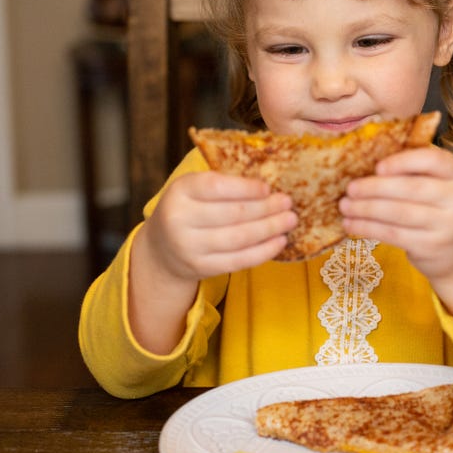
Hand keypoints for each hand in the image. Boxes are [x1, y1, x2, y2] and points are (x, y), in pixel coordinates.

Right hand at [128, 171, 296, 354]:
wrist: (162, 248)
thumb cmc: (189, 209)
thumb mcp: (195, 189)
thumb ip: (224, 184)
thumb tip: (270, 186)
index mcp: (180, 191)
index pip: (216, 187)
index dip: (246, 188)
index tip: (268, 188)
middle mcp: (180, 219)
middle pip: (233, 214)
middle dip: (266, 208)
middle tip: (288, 203)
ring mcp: (189, 247)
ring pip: (239, 238)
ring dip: (270, 228)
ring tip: (290, 220)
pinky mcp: (201, 268)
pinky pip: (239, 260)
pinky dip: (264, 251)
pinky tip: (280, 241)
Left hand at [339, 147, 452, 279]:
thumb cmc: (438, 209)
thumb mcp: (439, 185)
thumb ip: (415, 171)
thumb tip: (368, 160)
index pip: (434, 160)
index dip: (404, 162)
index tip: (378, 167)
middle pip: (413, 189)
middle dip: (376, 188)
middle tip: (351, 188)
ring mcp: (447, 225)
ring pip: (400, 213)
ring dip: (367, 209)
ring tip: (345, 206)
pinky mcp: (431, 247)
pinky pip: (394, 234)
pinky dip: (369, 228)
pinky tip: (352, 224)